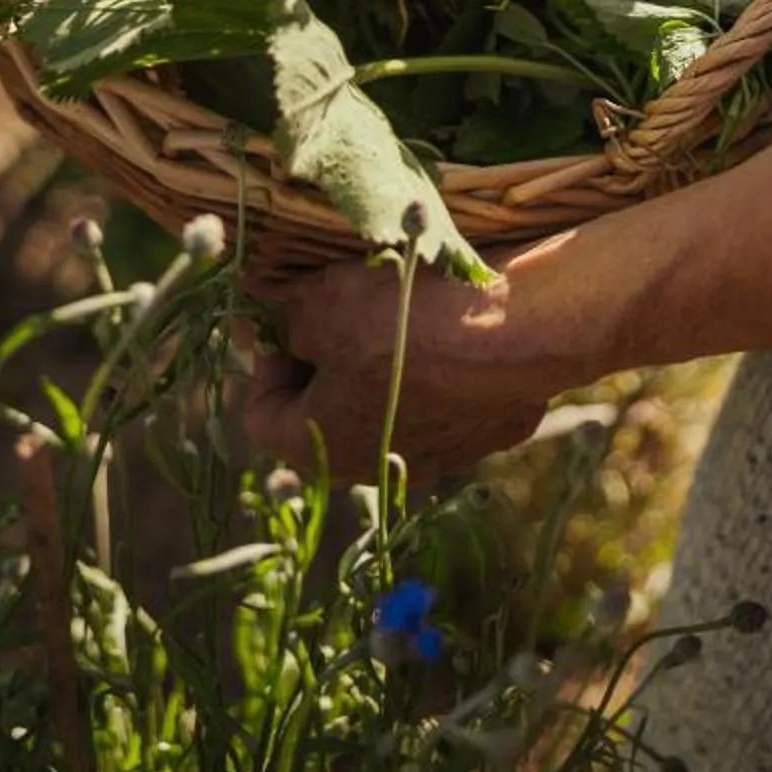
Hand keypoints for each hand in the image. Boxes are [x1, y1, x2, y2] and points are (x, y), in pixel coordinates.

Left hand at [243, 244, 573, 482]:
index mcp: (315, 447)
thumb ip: (285, 313)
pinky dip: (432, 369)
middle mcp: (367, 469)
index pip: (259, 412)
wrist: (512, 336)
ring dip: (379, 364)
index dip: (265, 357)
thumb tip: (269, 312)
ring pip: (382, 408)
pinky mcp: (478, 437)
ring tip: (396, 312)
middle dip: (323, 358)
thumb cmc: (401, 322)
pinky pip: (439, 402)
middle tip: (337, 308)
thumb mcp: (321, 302)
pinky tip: (445, 328)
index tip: (288, 315)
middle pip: (323, 412)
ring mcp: (430, 459)